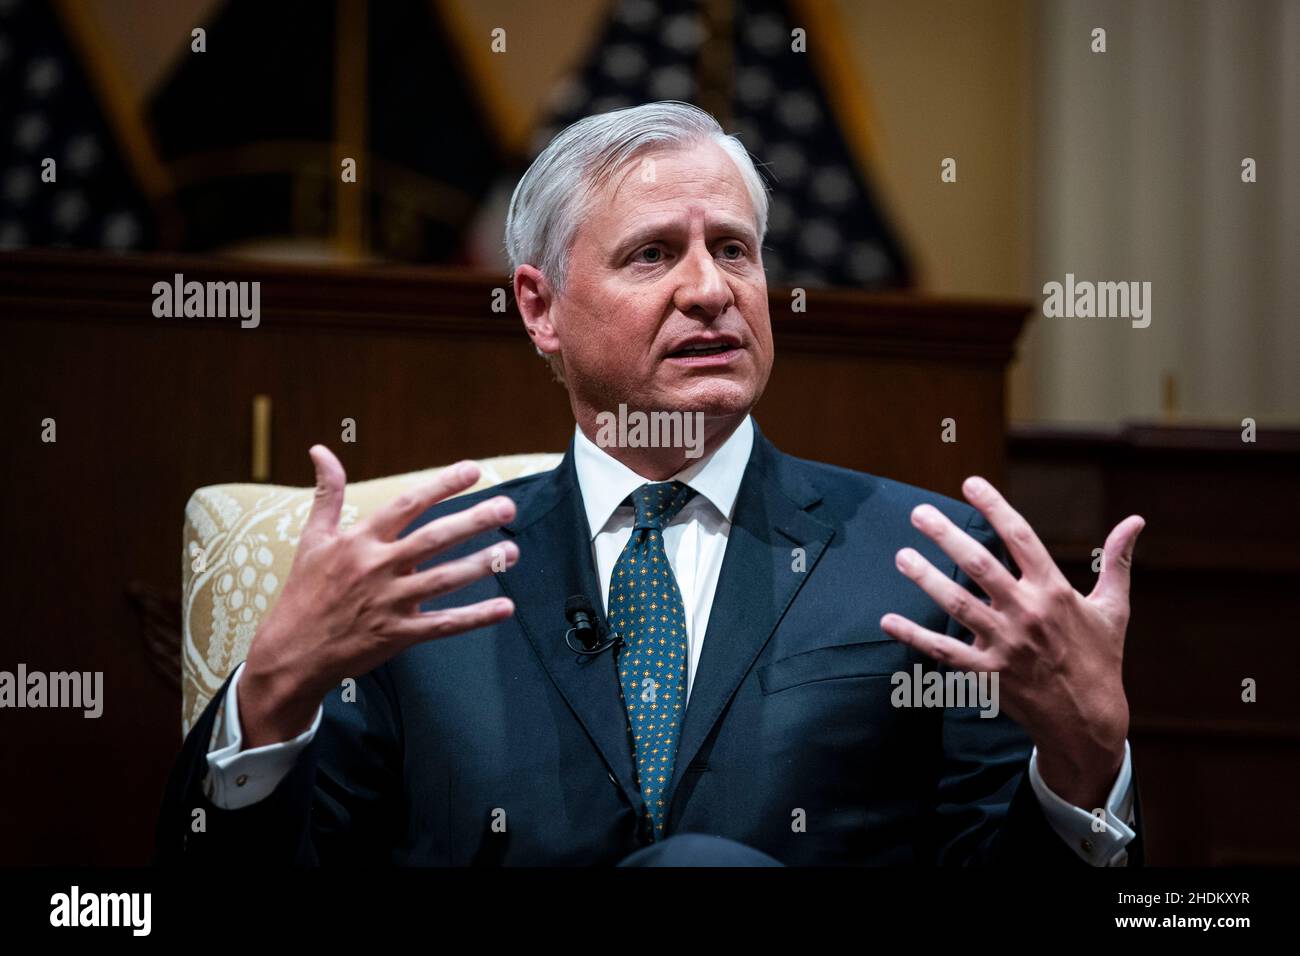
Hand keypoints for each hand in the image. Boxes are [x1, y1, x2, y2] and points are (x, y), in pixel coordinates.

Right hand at [238, 445, 518, 746]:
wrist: (292, 652)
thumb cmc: (304, 592)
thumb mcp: (312, 538)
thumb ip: (326, 494)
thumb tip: (320, 449)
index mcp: (360, 541)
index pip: (407, 505)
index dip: (441, 486)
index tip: (473, 470)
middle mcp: (377, 568)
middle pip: (433, 539)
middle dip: (473, 521)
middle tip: (507, 507)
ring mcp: (390, 603)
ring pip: (444, 580)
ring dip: (482, 565)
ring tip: (513, 551)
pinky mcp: (398, 634)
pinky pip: (444, 625)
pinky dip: (475, 618)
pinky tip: (505, 607)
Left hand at [879, 476, 1143, 808]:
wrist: (1088, 721)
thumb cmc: (1099, 658)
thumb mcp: (1113, 608)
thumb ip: (1117, 562)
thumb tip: (1135, 521)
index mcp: (1055, 592)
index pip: (1021, 538)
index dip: (995, 507)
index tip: (970, 483)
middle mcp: (1028, 613)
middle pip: (981, 566)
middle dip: (948, 537)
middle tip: (919, 513)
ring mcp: (1005, 644)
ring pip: (958, 604)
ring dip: (927, 579)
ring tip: (902, 555)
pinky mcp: (988, 673)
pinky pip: (944, 652)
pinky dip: (915, 636)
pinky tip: (888, 620)